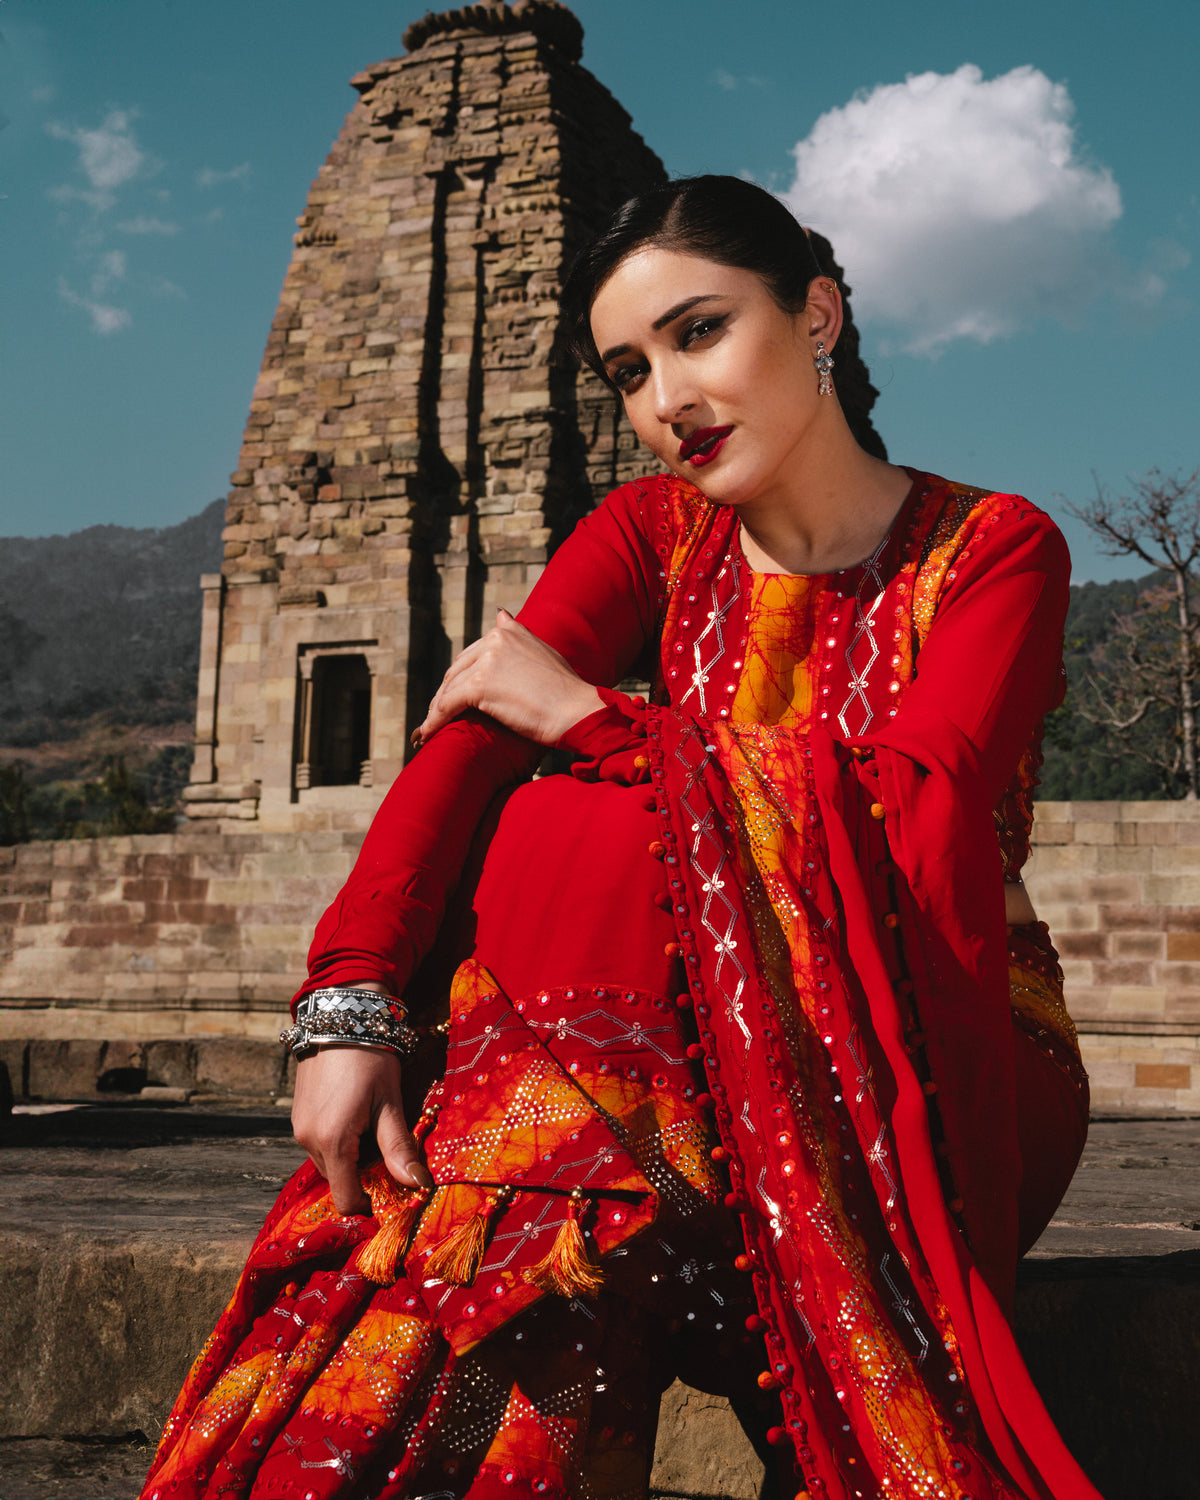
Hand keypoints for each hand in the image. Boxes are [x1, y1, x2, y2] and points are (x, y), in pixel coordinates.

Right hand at [291, 1044, 433, 1215]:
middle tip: (392, 1155)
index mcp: (333, 1142)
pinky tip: (359, 1119)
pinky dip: (340, 1144)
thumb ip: (398, 1147)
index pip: (346, 1200)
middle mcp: (309, 1141)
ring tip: (376, 1130)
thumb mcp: (390, 1102)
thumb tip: (418, 1186)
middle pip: (338, 1182)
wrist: (341, 1017)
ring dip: (352, 1160)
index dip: (370, 1204)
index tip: (394, 1193)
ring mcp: (299, 1128)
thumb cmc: (371, 1057)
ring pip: (329, 1164)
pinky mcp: (298, 1117)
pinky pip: (320, 1145)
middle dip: (365, 1178)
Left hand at [412, 610, 602, 747]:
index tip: (455, 692)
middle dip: (445, 692)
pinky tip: (427, 734)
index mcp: (509, 631)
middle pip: (457, 669)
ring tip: (429, 727)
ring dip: (437, 709)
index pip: (473, 654)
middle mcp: (495, 640)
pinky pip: (447, 705)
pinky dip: (434, 722)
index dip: (462, 676)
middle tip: (438, 714)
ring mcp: (487, 661)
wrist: (577, 710)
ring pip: (449, 687)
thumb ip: (519, 635)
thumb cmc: (567, 691)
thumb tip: (499, 614)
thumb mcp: (543, 651)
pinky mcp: (480, 686)